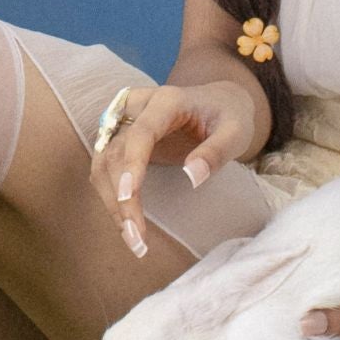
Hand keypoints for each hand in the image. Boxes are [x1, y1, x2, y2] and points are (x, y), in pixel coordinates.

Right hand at [90, 77, 260, 258]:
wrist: (218, 102)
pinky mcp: (119, 137)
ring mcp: (124, 121)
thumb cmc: (229, 117)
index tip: (128, 198)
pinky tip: (125, 222)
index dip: (132, 165)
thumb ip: (216, 153)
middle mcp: (137, 106)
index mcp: (167, 101)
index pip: (141, 133)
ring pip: (103, 161)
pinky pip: (104, 167)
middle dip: (121, 197)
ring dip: (110, 201)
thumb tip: (191, 178)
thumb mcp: (236, 132)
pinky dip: (110, 196)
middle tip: (136, 237)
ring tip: (132, 238)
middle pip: (116, 151)